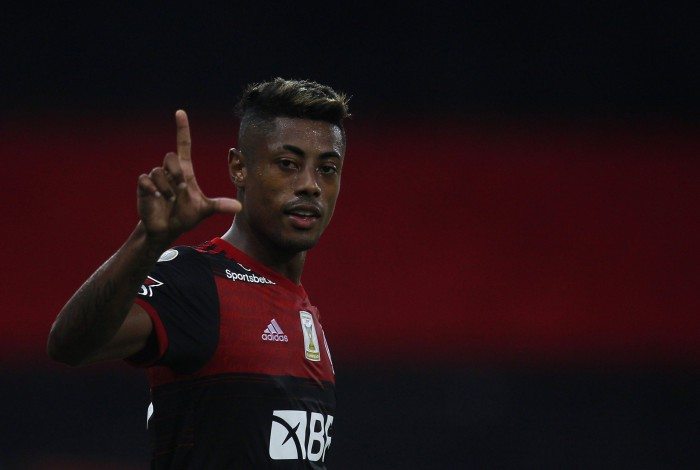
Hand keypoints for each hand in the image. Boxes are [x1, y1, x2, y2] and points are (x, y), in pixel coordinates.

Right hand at [137, 110, 240, 243]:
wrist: (167, 229)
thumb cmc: (185, 216)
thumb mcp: (205, 210)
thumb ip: (220, 206)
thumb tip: (240, 207)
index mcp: (185, 171)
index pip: (184, 145)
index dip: (182, 129)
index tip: (180, 112)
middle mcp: (170, 171)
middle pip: (170, 157)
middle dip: (176, 174)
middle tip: (179, 191)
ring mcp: (156, 178)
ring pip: (159, 171)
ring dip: (167, 188)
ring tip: (169, 200)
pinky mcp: (144, 186)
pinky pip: (146, 179)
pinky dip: (153, 190)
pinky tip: (157, 198)